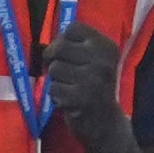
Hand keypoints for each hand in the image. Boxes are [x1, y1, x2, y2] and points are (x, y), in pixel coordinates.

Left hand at [43, 24, 134, 152]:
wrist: (106, 124)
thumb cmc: (94, 88)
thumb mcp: (94, 62)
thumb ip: (75, 47)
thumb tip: (45, 44)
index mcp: (108, 47)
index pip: (74, 27)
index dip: (63, 39)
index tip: (68, 54)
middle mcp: (104, 61)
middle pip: (59, 46)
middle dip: (54, 60)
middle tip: (63, 73)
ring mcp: (94, 79)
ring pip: (54, 68)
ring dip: (57, 81)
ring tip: (71, 89)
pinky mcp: (82, 97)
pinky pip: (53, 89)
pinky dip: (57, 97)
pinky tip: (70, 102)